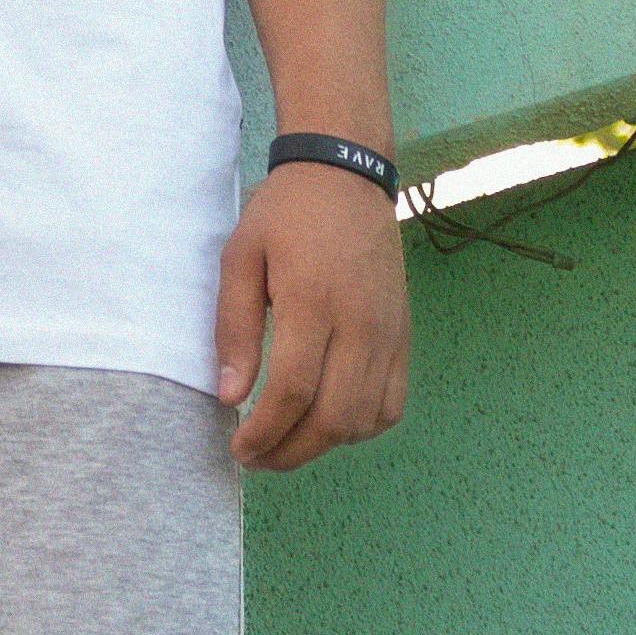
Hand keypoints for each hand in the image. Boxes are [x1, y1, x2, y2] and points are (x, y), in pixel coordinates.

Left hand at [213, 164, 410, 469]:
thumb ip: (235, 327)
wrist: (346, 176)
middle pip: (335, 417)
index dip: (265, 431)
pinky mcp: (404, 336)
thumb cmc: (285, 213)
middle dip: (291, 452)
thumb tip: (231, 396)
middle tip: (256, 457)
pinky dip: (362, 427)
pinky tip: (329, 423)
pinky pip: (392, 404)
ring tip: (285, 442)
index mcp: (313, 301)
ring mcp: (389, 334)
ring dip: (324, 445)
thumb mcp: (241, 256)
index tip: (238, 449)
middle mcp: (361, 325)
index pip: (294, 390)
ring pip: (366, 419)